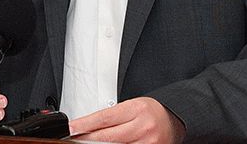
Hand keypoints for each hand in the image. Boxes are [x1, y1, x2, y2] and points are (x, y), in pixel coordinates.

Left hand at [68, 97, 184, 143]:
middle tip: (75, 139)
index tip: (72, 128)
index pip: (104, 118)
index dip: (85, 124)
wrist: (174, 120)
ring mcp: (148, 143)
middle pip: (107, 137)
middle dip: (87, 139)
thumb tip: (86, 126)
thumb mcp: (132, 106)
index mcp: (137, 109)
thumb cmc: (151, 112)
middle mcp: (143, 127)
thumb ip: (112, 116)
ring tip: (89, 143)